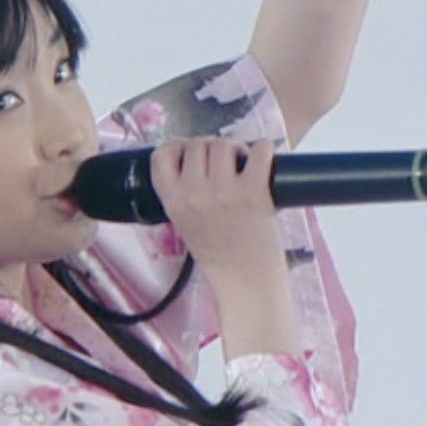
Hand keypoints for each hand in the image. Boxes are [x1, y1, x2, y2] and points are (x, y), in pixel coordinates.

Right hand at [150, 138, 284, 285]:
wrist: (244, 281)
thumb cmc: (217, 254)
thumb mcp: (183, 223)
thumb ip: (182, 194)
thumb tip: (198, 160)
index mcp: (172, 201)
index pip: (162, 156)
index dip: (178, 148)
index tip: (190, 153)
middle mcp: (194, 193)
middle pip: (197, 145)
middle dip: (212, 148)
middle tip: (225, 163)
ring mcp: (223, 192)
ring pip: (224, 144)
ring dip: (236, 148)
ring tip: (243, 164)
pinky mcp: (254, 192)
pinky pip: (259, 151)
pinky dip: (263, 149)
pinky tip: (263, 159)